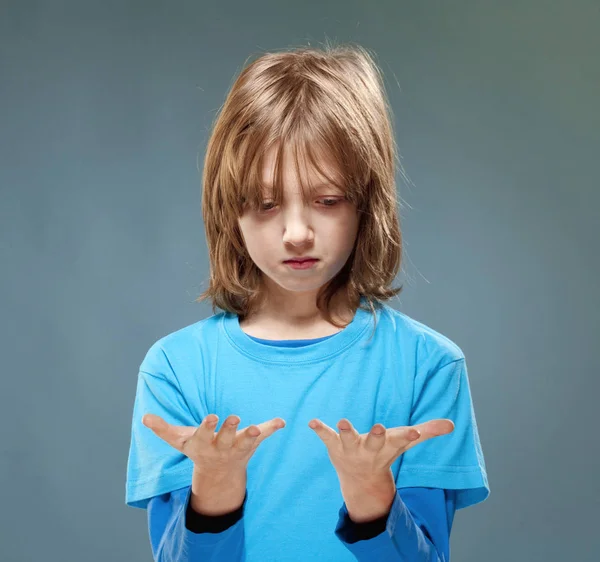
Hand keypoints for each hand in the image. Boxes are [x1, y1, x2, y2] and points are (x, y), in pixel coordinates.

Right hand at [142, 413, 285, 474]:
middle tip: (235, 418)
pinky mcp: (251, 444)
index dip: (207, 427)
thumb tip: (145, 417)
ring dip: (253, 435)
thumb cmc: (197, 450)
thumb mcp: (179, 441)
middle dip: (230, 430)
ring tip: (259, 428)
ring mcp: (238, 447)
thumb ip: (162, 429)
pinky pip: (264, 435)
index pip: (204, 435)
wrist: (218, 474)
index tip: (211, 417)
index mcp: (204, 445)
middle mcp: (221, 448)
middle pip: (226, 439)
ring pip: (246, 442)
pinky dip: (272, 428)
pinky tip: (281, 421)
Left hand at [308, 417, 454, 482]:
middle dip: (376, 435)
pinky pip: (327, 437)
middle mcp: (370, 449)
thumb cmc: (385, 454)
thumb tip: (451, 424)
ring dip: (346, 432)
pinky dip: (320, 430)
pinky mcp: (335, 446)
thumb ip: (427, 432)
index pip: (400, 440)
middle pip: (374, 442)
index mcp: (387, 447)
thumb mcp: (405, 442)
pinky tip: (312, 422)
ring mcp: (351, 449)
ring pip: (349, 440)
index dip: (407, 435)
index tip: (415, 430)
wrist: (361, 481)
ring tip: (343, 421)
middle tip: (378, 427)